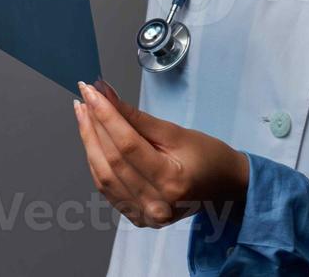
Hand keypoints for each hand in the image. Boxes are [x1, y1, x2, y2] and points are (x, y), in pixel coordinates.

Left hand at [73, 80, 249, 229]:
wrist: (224, 186)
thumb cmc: (207, 156)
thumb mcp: (176, 132)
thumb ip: (137, 117)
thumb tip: (106, 94)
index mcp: (171, 182)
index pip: (127, 145)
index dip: (106, 115)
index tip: (91, 90)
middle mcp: (155, 205)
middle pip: (112, 161)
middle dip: (93, 125)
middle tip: (84, 97)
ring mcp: (145, 216)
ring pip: (103, 177)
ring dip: (89, 142)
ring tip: (83, 113)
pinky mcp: (137, 218)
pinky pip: (108, 189)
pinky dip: (96, 162)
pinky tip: (92, 139)